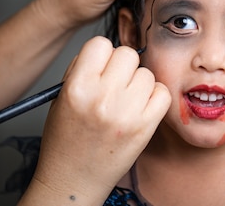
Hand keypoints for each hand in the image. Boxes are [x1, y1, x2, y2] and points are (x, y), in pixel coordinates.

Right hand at [20, 36, 170, 204]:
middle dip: (122, 66)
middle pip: (128, 54)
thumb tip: (109, 50)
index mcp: (77, 88)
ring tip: (125, 101)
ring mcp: (127, 113)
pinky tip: (140, 108)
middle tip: (115, 83)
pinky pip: (162, 93)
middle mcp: (102, 98)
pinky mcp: (146, 126)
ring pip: (146, 73)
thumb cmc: (66, 139)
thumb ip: (83, 70)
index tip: (101, 66)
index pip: (100, 44)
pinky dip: (155, 97)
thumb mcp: (62, 98)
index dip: (102, 54)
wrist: (73, 180)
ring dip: (138, 83)